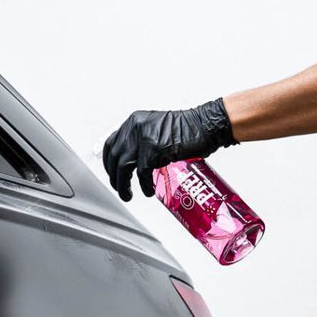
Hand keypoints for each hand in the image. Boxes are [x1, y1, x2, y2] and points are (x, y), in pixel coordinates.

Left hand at [100, 99, 237, 200]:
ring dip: (123, 184)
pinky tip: (148, 191)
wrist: (207, 125)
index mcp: (135, 121)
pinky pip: (142, 173)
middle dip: (114, 176)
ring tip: (128, 195)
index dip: (109, 162)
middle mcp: (136, 126)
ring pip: (123, 166)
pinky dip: (144, 185)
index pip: (112, 143)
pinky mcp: (154, 148)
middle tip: (120, 188)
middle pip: (115, 156)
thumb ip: (144, 142)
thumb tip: (135, 162)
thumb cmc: (189, 130)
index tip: (112, 173)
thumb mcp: (158, 130)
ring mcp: (144, 137)